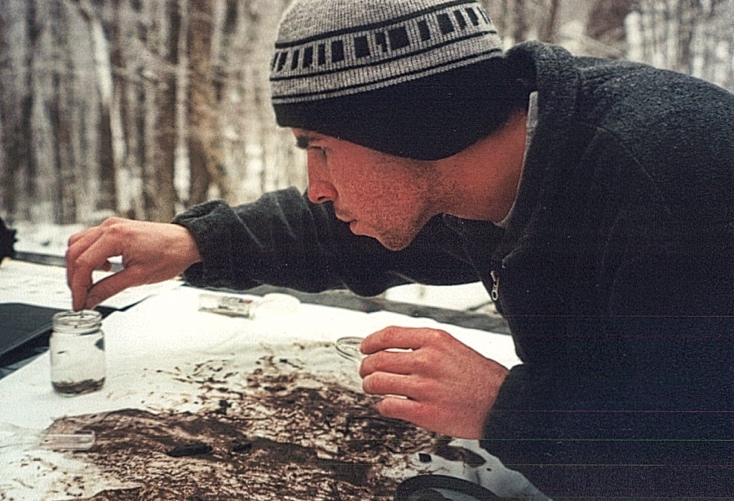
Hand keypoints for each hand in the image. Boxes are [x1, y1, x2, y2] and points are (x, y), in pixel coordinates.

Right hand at [66, 217, 200, 309]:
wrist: (186, 242)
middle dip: (74, 278)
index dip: (77, 287)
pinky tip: (102, 269)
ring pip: (78, 244)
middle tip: (81, 297)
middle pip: (74, 252)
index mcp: (115, 237)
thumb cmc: (170, 255)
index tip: (78, 303)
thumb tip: (89, 300)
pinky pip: (90, 240)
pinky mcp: (115, 228)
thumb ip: (109, 289)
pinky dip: (88, 255)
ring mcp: (111, 225)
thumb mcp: (138, 277)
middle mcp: (109, 227)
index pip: (83, 264)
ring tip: (89, 285)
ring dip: (78, 265)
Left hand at [359, 326, 508, 438]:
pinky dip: (383, 406)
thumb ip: (423, 345)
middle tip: (367, 372)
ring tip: (374, 388)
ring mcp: (425, 387)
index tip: (365, 348)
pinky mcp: (425, 412)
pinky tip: (390, 405)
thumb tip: (391, 348)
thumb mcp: (453, 347)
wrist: (502, 403)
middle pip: (377, 359)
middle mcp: (427, 360)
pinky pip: (388, 406)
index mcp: (434, 340)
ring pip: (376, 382)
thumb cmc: (480, 377)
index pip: (387, 335)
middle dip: (366, 367)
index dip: (370, 343)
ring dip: (370, 386)